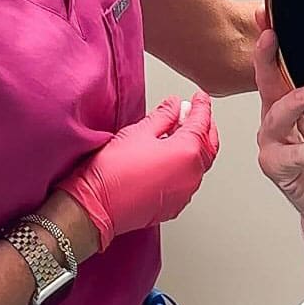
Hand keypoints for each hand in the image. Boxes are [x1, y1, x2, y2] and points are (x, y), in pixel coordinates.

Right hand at [57, 93, 219, 251]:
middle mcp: (192, 174)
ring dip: (195, 146)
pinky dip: (186, 165)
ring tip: (180, 133)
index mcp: (187, 152)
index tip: (200, 98)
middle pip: (208, 144)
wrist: (95, 207)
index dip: (202, 106)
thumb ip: (163, 116)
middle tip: (195, 113)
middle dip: (205, 126)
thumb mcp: (139, 132)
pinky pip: (188, 180)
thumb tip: (175, 106)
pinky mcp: (175, 205)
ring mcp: (185, 192)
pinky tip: (171, 157)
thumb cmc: (112, 171)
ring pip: (200, 163)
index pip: (202, 122)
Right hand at [254, 12, 303, 223]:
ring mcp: (274, 143)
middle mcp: (276, 118)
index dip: (269, 43)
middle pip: (266, 84)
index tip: (265, 16)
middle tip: (271, 39)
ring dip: (292, 103)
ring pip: (275, 118)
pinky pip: (290, 158)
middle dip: (266, 59)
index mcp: (289, 101)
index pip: (277, 67)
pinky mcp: (278, 168)